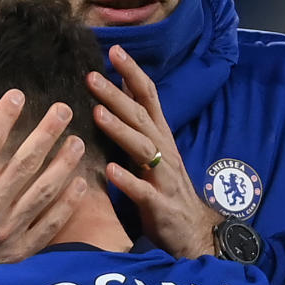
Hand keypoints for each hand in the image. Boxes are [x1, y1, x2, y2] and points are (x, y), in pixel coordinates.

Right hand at [0, 90, 87, 284]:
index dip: (4, 117)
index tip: (17, 96)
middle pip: (25, 162)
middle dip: (46, 132)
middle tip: (63, 110)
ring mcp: (6, 231)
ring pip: (43, 191)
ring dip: (63, 164)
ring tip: (77, 143)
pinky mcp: (17, 252)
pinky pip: (49, 226)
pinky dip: (66, 205)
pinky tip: (79, 186)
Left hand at [88, 46, 214, 258]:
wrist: (192, 234)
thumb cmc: (165, 192)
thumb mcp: (151, 154)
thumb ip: (137, 125)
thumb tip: (118, 91)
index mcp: (160, 138)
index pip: (148, 98)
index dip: (132, 74)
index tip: (113, 50)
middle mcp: (164, 152)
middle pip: (141, 118)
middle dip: (116, 95)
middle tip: (91, 76)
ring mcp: (163, 178)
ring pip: (142, 148)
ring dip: (120, 130)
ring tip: (97, 114)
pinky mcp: (159, 205)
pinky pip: (143, 191)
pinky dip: (127, 180)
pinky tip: (110, 171)